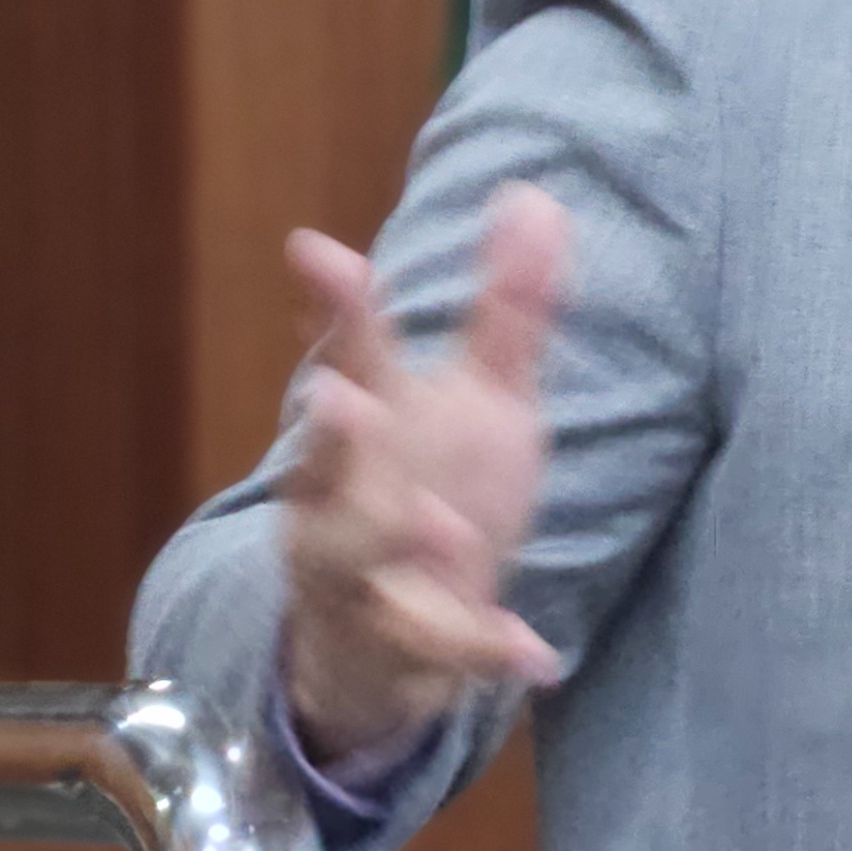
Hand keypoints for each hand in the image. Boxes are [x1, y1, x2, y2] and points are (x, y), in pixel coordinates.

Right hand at [280, 185, 569, 765]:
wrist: (385, 644)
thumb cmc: (436, 492)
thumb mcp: (486, 403)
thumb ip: (509, 311)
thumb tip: (535, 196)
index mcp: (368, 423)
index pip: (348, 355)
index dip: (335, 306)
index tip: (316, 250)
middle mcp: (340, 494)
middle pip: (323, 459)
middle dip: (330, 430)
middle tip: (340, 398)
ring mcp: (359, 575)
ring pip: (352, 557)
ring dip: (389, 537)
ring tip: (441, 527)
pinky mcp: (395, 647)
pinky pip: (435, 651)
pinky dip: (482, 650)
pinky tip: (534, 653)